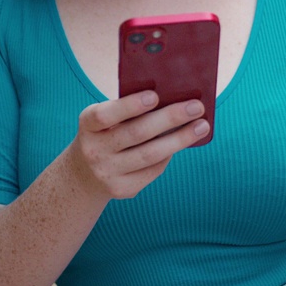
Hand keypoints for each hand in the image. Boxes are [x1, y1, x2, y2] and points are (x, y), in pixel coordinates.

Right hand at [64, 91, 208, 199]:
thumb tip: (173, 97)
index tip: (155, 95)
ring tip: (201, 126)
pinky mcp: (121, 189)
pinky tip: (181, 143)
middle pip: (136, 134)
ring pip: (150, 155)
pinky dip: (169, 155)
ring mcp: (107, 173)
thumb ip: (128, 109)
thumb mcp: (105, 118)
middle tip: (197, 107)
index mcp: (88, 125)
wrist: (83, 174)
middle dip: (170, 118)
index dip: (130, 106)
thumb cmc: (105, 133)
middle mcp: (94, 150)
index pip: (106, 115)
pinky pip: (153, 170)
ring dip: (180, 139)